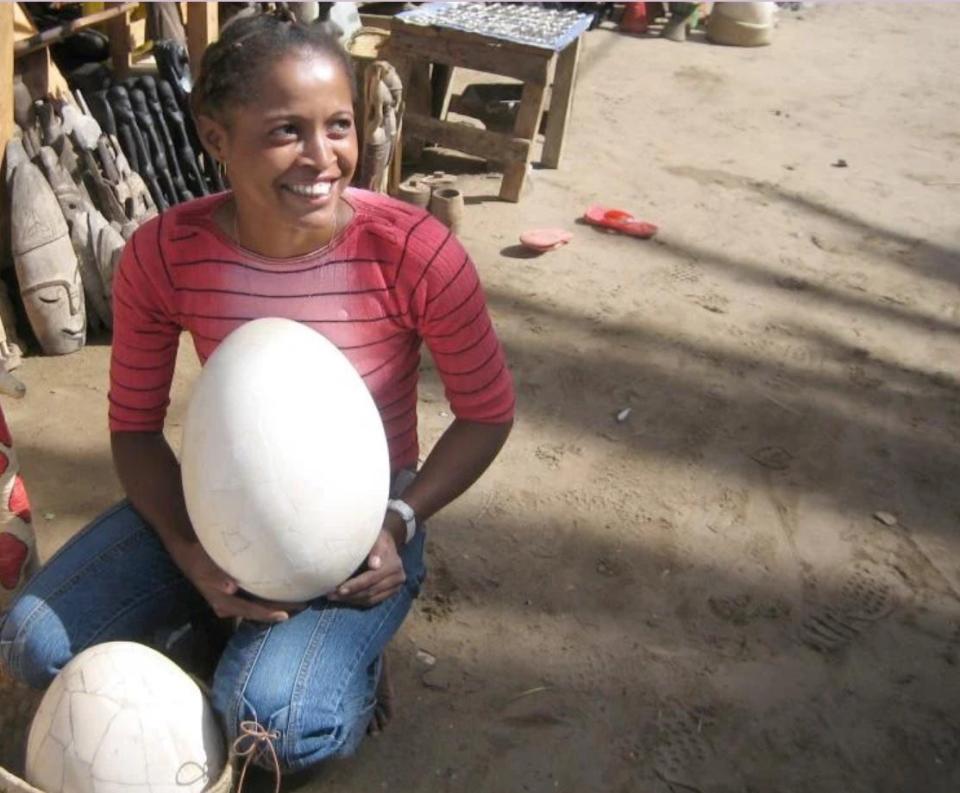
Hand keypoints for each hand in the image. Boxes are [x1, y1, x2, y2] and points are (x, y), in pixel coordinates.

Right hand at [173, 540, 298, 622]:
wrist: (190, 552)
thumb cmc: (199, 558)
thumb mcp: (203, 566)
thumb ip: (215, 576)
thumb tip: (230, 587)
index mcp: (223, 602)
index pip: (250, 611)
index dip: (267, 614)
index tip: (285, 615)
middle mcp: (230, 605)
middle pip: (259, 611)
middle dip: (281, 609)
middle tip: (304, 606)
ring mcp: (235, 600)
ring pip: (260, 605)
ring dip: (279, 603)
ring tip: (301, 600)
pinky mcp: (239, 592)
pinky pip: (258, 597)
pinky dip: (272, 596)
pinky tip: (287, 590)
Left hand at [328, 524, 404, 607]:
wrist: (386, 543)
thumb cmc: (375, 538)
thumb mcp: (375, 537)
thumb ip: (375, 549)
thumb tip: (375, 564)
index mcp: (394, 564)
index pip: (373, 578)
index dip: (356, 585)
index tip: (339, 589)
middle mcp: (398, 577)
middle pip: (371, 591)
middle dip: (350, 594)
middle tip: (331, 594)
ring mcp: (395, 587)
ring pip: (370, 599)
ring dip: (350, 600)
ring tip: (333, 597)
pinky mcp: (389, 593)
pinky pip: (371, 602)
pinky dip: (356, 601)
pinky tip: (343, 598)